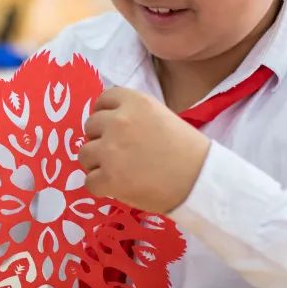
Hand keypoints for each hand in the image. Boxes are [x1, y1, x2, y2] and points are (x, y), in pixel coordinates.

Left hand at [79, 87, 210, 213]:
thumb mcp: (161, 115)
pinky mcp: (108, 177)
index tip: (113, 129)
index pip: (102, 100)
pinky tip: (118, 187)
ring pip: (84, 154)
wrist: (202, 181)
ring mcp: (110, 149)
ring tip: (118, 171)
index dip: (105, 115)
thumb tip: (106, 122)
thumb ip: (133, 114)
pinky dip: (101, 187)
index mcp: (134, 101)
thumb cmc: (187, 150)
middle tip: (119, 153)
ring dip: (96, 164)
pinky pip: (89, 181)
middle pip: (90, 127)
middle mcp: (118, 120)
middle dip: (100, 140)